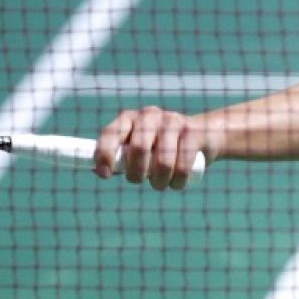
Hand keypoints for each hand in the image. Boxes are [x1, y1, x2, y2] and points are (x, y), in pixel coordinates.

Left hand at [95, 106, 210, 190]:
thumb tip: (95, 170)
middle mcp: (150, 115)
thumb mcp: (137, 149)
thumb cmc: (161, 147)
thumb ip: (119, 159)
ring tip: (161, 184)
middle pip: (138, 148)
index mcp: (130, 118)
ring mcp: (173, 121)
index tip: (104, 174)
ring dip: (160, 182)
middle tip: (139, 180)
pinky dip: (178, 182)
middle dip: (137, 173)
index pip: (111, 133)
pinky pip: (183, 167)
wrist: (203, 135)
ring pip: (163, 163)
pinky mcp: (193, 132)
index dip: (104, 154)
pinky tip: (177, 181)